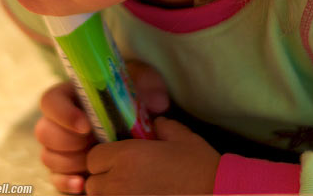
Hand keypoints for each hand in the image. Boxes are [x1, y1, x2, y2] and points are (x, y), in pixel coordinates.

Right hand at [35, 61, 170, 193]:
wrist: (136, 122)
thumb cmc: (133, 97)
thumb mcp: (142, 82)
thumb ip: (147, 84)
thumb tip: (156, 102)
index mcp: (71, 95)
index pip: (50, 101)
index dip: (63, 114)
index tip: (86, 126)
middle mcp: (60, 121)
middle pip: (44, 131)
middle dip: (67, 142)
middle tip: (92, 143)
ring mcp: (61, 146)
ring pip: (48, 156)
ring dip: (70, 162)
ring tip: (93, 162)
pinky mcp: (66, 167)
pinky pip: (55, 178)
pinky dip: (66, 182)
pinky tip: (82, 183)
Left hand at [84, 117, 220, 194]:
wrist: (219, 194)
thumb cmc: (201, 167)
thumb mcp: (182, 138)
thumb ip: (163, 126)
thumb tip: (156, 123)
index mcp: (126, 156)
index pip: (93, 158)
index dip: (103, 160)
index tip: (117, 162)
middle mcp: (119, 182)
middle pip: (93, 183)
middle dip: (104, 181)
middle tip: (125, 180)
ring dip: (111, 195)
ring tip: (133, 191)